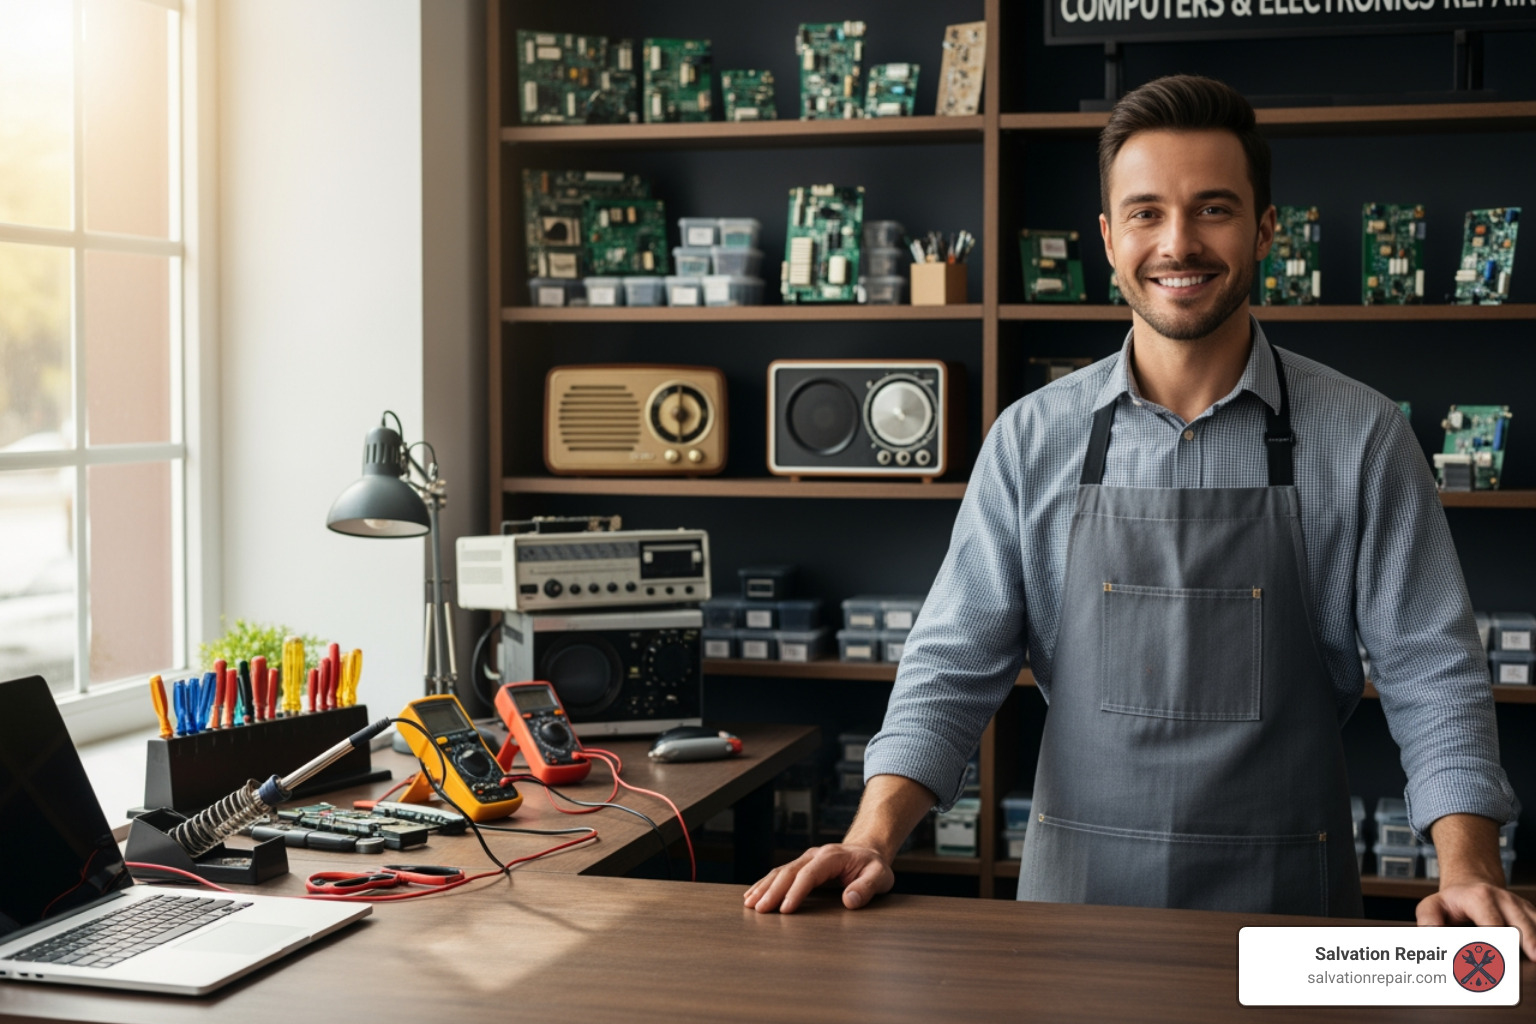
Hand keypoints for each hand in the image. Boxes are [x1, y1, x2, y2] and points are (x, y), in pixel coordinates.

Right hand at [743, 843, 894, 913]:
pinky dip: (765, 884)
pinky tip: (752, 894)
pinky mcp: (801, 866)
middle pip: (789, 872)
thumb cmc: (873, 866)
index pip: (809, 874)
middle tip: (760, 910)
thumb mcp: (880, 876)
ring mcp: (805, 859)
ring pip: (780, 872)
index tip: (785, 909)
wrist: (867, 850)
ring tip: (750, 904)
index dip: (796, 892)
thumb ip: (866, 887)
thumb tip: (849, 900)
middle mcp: (814, 855)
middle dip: (773, 891)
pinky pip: (779, 874)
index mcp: (831, 857)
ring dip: (764, 887)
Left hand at [1416, 883, 1535, 960]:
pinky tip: (1534, 954)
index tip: (1497, 958)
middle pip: (1522, 927)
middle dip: (1526, 944)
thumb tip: (1432, 934)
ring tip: (1534, 959)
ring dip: (1535, 944)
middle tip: (1527, 962)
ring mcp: (1521, 907)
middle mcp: (1505, 900)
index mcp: (1479, 898)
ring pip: (1535, 926)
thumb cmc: (1451, 902)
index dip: (1496, 942)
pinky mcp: (1531, 915)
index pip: (1493, 924)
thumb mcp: (1432, 905)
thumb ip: (1428, 919)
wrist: (1470, 886)